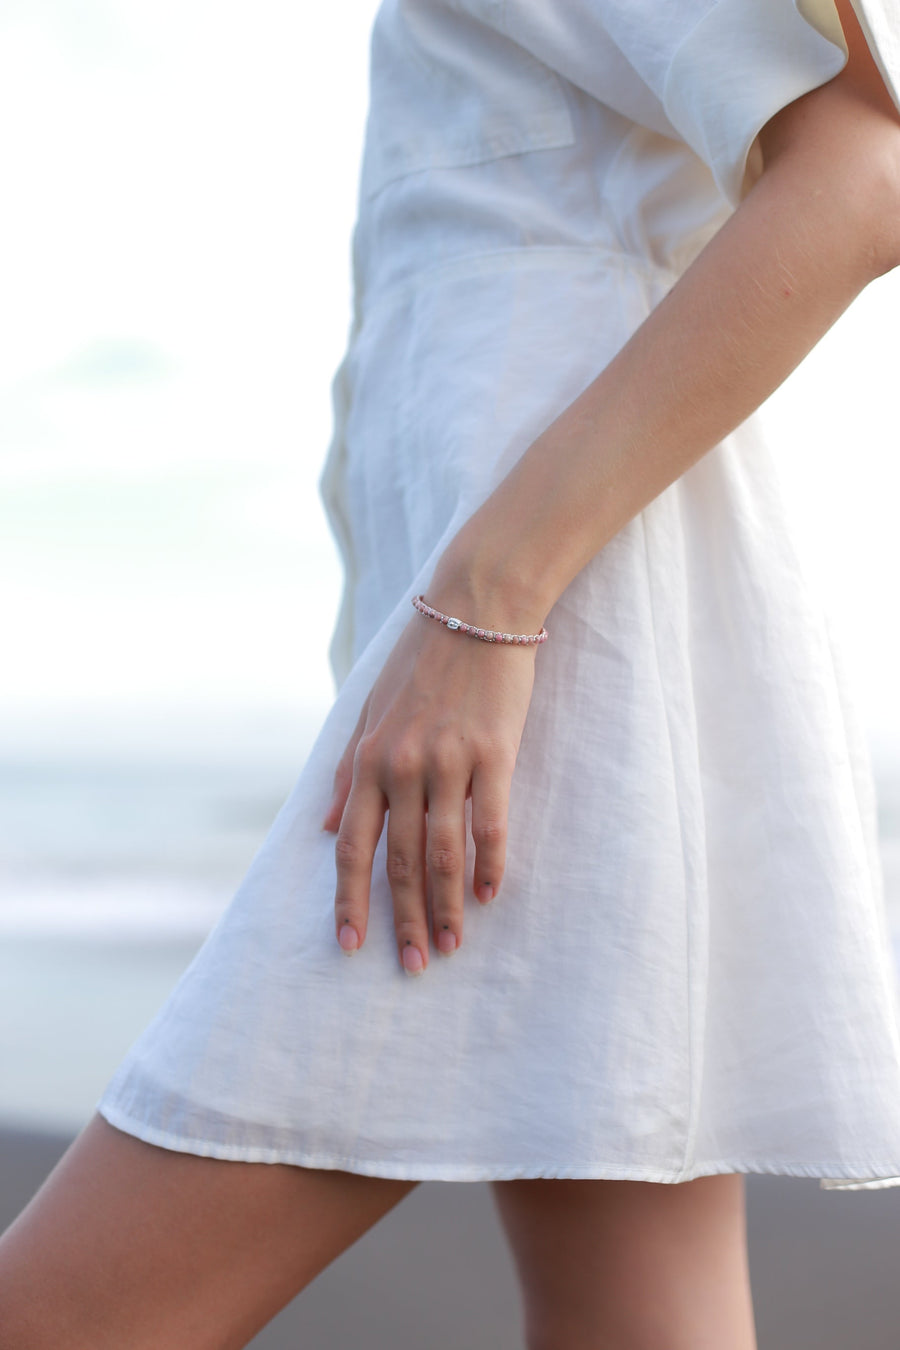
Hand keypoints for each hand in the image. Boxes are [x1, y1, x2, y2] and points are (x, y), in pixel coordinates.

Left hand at [321, 578, 542, 973]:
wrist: (475, 608)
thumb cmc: (420, 660)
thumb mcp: (367, 712)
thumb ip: (346, 771)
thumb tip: (326, 826)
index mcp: (367, 760)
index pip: (352, 847)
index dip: (350, 900)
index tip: (349, 945)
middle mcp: (401, 766)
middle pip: (398, 861)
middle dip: (404, 919)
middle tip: (413, 965)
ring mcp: (448, 762)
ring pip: (442, 853)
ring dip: (448, 906)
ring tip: (454, 946)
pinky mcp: (493, 754)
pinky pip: (489, 823)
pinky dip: (490, 864)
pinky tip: (492, 895)